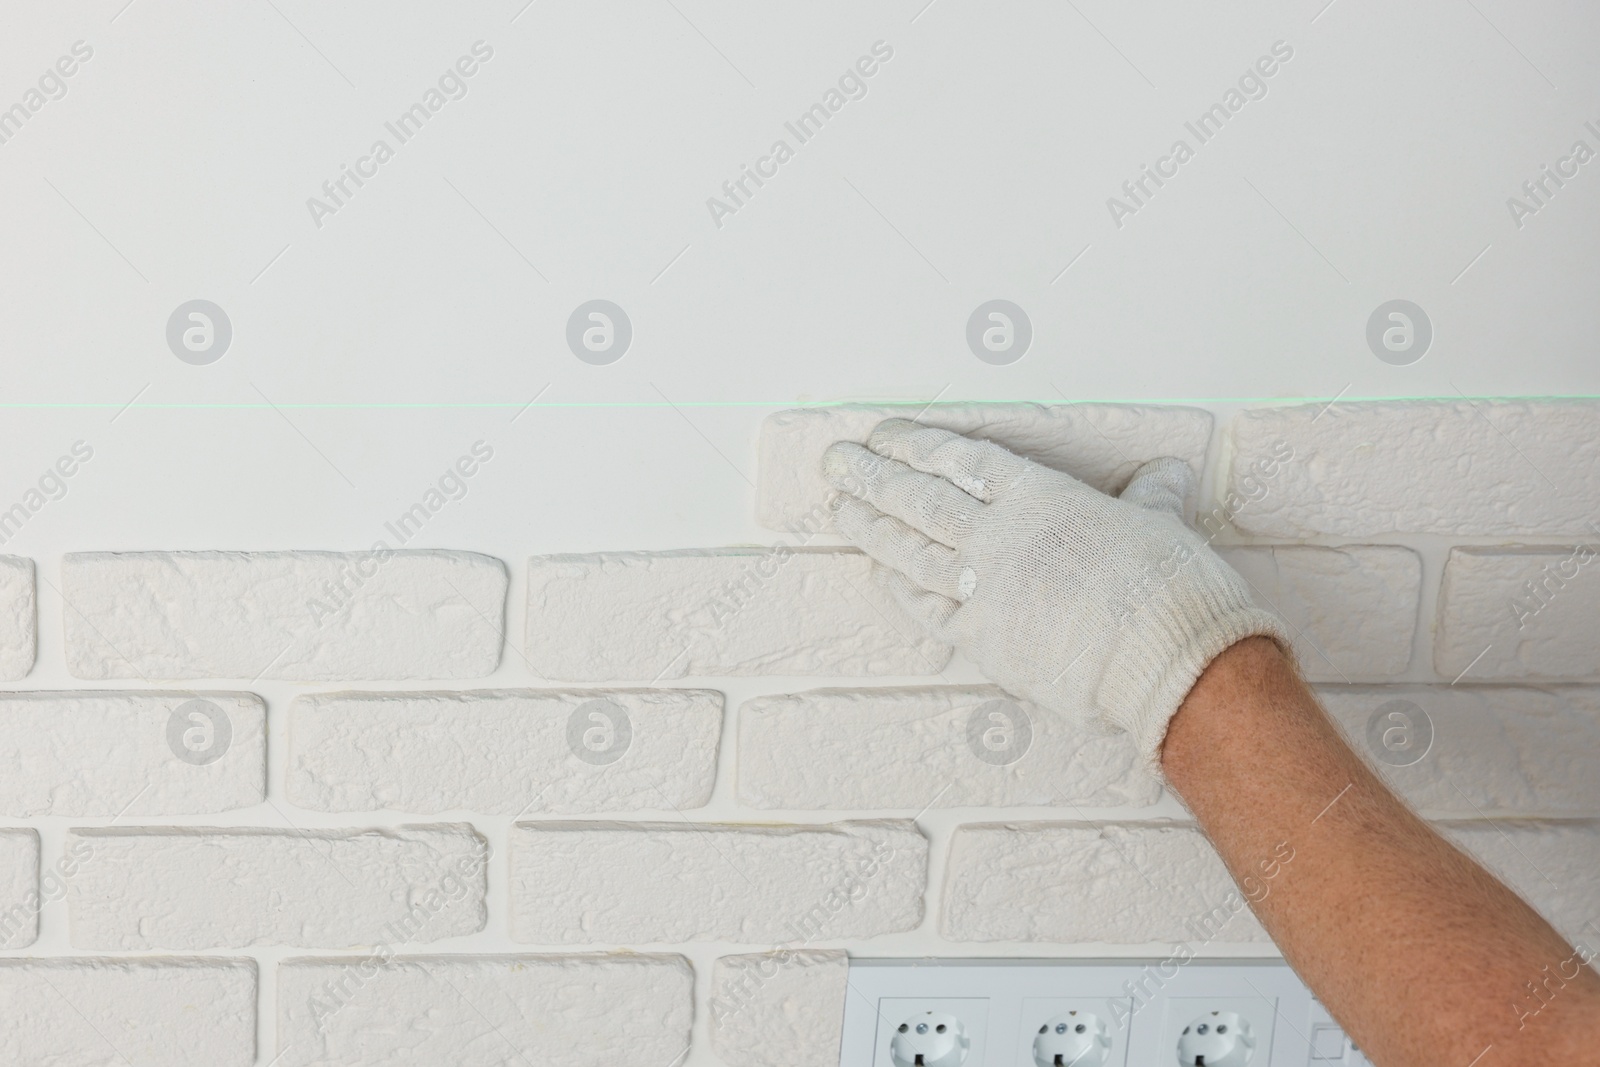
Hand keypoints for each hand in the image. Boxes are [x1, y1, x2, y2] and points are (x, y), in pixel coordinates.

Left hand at [822, 418, 1290, 767]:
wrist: (1169, 658)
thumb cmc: (1172, 587)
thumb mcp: (1161, 523)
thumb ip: (1149, 498)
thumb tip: (1169, 474)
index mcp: (1041, 497)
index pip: (961, 461)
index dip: (916, 446)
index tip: (883, 434)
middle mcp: (1001, 537)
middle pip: (920, 499)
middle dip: (871, 477)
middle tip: (834, 461)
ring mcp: (985, 589)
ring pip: (911, 550)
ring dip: (869, 527)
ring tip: (838, 508)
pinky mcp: (983, 640)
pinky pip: (928, 608)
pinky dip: (899, 588)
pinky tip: (878, 572)